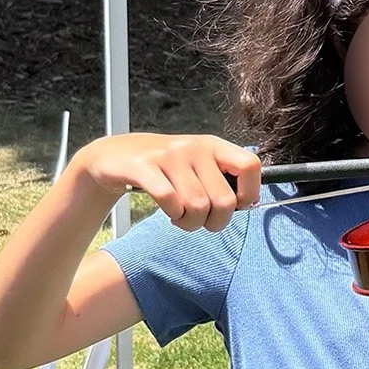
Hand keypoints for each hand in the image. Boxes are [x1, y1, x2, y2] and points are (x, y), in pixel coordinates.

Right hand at [69, 132, 260, 231]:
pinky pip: (170, 201)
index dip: (249, 193)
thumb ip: (224, 181)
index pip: (251, 165)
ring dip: (190, 222)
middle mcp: (194, 147)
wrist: (115, 157)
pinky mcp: (143, 166)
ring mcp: (168, 155)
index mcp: (214, 146)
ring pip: (197, 206)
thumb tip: (252, 204)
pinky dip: (172, 214)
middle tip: (200, 220)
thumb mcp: (199, 167)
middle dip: (214, 222)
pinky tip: (168, 212)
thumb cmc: (166, 169)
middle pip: (224, 201)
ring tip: (180, 216)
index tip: (236, 205)